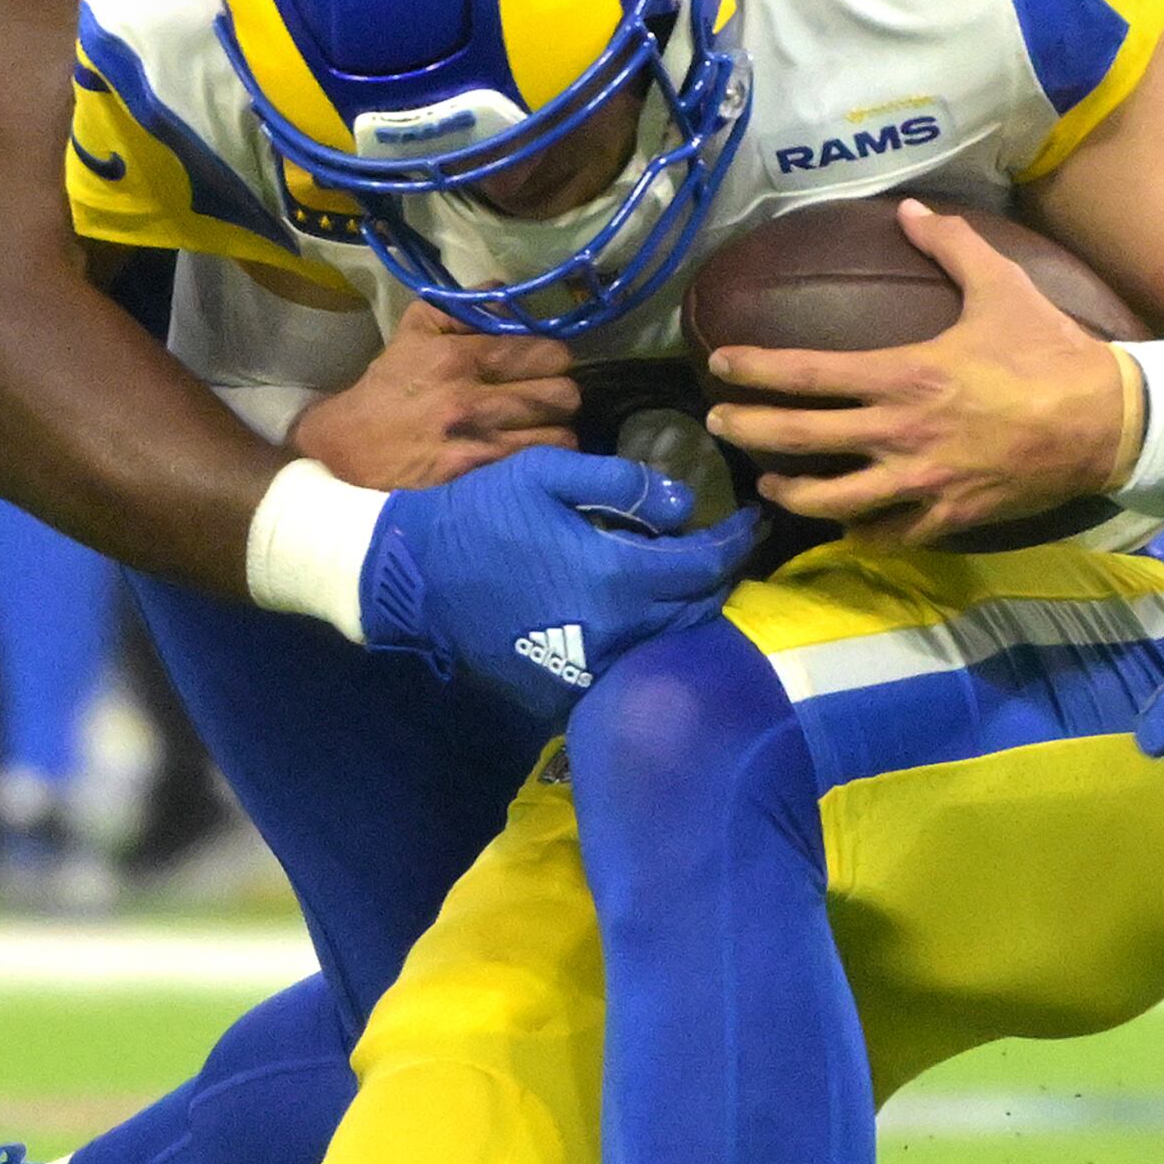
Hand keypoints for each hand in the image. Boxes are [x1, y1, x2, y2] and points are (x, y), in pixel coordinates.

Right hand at [292, 302, 580, 488]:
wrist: (348, 447)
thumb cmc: (389, 386)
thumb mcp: (415, 331)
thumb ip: (463, 306)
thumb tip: (507, 290)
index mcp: (459, 358)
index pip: (545, 351)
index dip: (554, 357)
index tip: (545, 363)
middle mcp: (471, 401)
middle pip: (562, 393)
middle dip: (560, 393)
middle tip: (546, 397)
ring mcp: (476, 445)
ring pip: (559, 435)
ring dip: (556, 430)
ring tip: (540, 429)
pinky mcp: (476, 481)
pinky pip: (538, 468)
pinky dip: (544, 461)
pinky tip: (531, 456)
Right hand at [360, 449, 760, 720]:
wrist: (412, 579)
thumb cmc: (478, 516)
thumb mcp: (544, 475)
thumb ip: (621, 483)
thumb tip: (683, 504)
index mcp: (617, 577)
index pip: (705, 566)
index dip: (736, 541)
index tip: (751, 520)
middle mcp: (615, 633)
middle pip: (694, 611)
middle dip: (715, 577)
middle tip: (718, 546)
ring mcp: (589, 668)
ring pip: (663, 641)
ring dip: (680, 609)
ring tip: (680, 575)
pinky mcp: (564, 689)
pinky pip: (624, 665)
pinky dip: (641, 638)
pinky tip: (631, 611)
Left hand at [701, 201, 1128, 544]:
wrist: (1108, 421)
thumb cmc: (1050, 351)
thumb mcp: (1002, 285)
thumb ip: (950, 245)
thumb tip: (910, 208)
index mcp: (905, 375)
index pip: (807, 373)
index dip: (756, 370)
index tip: (721, 365)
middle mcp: (900, 432)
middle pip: (799, 439)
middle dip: (747, 432)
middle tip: (717, 426)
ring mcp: (921, 482)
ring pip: (830, 500)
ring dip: (790, 491)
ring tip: (770, 481)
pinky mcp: (947, 516)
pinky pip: (886, 532)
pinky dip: (857, 530)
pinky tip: (841, 521)